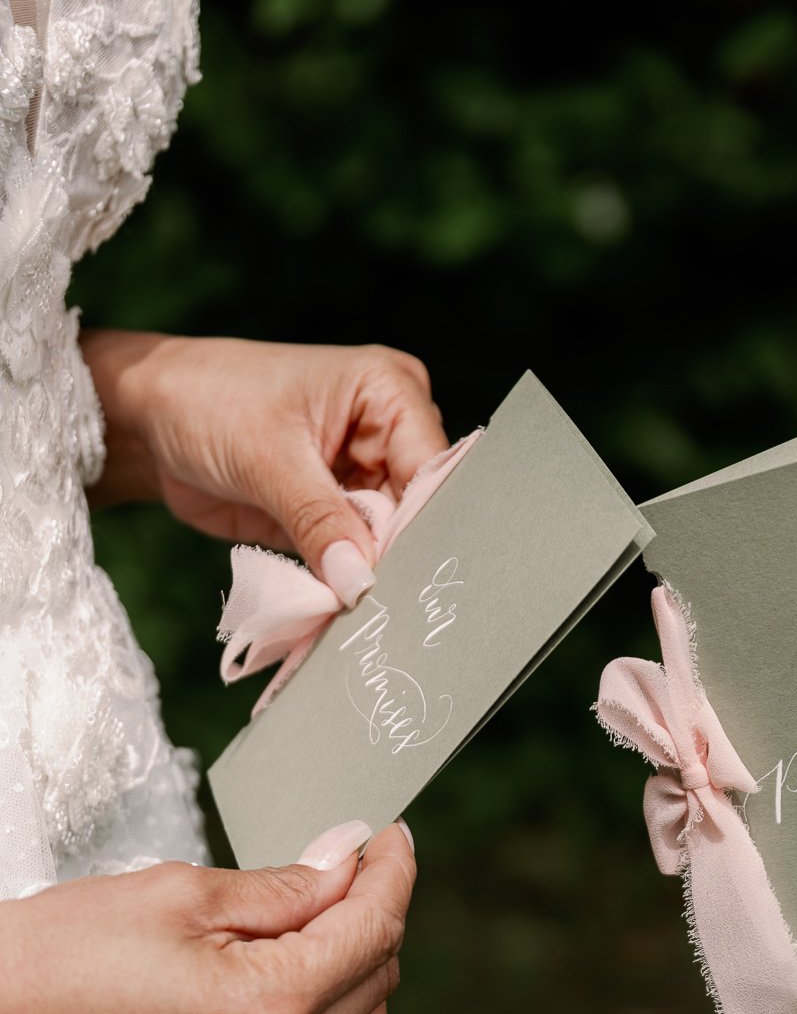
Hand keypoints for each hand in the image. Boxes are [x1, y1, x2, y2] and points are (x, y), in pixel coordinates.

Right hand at [0, 822, 415, 1013]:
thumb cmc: (49, 960)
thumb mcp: (176, 893)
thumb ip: (282, 887)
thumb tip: (347, 865)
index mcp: (265, 1012)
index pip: (372, 933)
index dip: (391, 874)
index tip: (390, 838)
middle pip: (374, 989)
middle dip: (370, 921)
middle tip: (340, 870)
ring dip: (349, 982)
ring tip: (303, 928)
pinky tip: (266, 984)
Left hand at [81, 332, 448, 605]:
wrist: (148, 420)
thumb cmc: (207, 402)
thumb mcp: (267, 459)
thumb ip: (320, 523)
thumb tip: (360, 584)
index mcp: (390, 393)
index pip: (431, 469)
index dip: (427, 526)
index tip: (415, 583)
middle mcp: (388, 433)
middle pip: (419, 511)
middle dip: (399, 559)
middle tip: (390, 614)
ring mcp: (364, 477)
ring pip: (389, 542)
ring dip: (371, 579)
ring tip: (365, 620)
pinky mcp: (336, 515)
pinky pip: (352, 559)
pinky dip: (343, 586)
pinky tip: (339, 616)